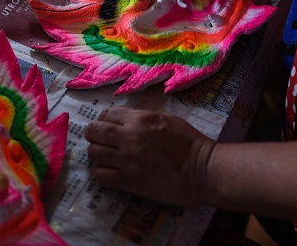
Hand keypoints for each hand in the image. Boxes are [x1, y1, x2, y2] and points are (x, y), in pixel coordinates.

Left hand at [84, 107, 216, 207]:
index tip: (106, 127)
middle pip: (94, 132)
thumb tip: (125, 121)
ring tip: (106, 158)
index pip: (106, 114)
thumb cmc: (190, 143)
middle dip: (94, 135)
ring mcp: (128, 160)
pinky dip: (103, 173)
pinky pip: (102, 176)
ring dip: (98, 155)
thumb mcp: (166, 119)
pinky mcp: (130, 182)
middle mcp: (129, 137)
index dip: (103, 120)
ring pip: (94, 154)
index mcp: (139, 119)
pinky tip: (112, 173)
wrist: (203, 171)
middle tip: (100, 141)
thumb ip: (143, 118)